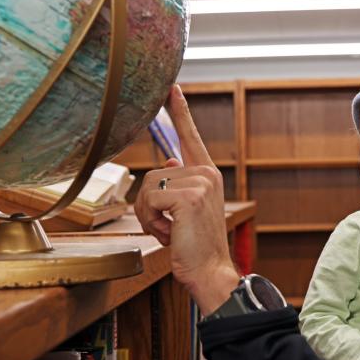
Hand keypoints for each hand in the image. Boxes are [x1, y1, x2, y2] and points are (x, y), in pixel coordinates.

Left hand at [135, 85, 239, 313]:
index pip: (189, 135)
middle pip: (153, 172)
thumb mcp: (185, 210)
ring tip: (169, 231)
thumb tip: (168, 158)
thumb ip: (178, 183)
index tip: (171, 87)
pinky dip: (151, 221)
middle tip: (167, 227)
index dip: (178, 111)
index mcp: (207, 173)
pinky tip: (170, 233)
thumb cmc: (195, 246)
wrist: (211, 272)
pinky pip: (149, 199)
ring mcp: (199, 183)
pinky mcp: (188, 196)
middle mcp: (206, 172)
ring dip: (148, 214)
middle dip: (149, 204)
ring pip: (148, 186)